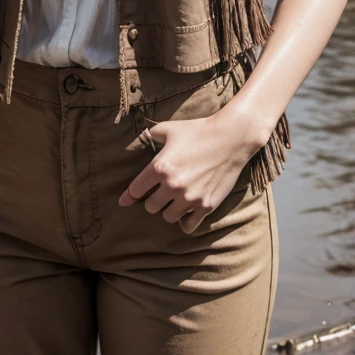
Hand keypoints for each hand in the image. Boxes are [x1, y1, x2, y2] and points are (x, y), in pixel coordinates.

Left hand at [119, 109, 264, 233]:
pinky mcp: (207, 205)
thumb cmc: (198, 130)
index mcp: (160, 167)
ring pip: (168, 217)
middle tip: (159, 194)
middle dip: (152, 200)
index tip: (124, 202)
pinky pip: (188, 226)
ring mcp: (190, 197)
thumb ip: (151, 135)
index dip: (129, 195)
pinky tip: (185, 215)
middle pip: (151, 207)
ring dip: (168, 210)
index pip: (136, 189)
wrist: (230, 138)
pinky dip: (185, 222)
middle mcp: (173, 185)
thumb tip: (143, 138)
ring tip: (173, 202)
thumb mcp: (169, 128)